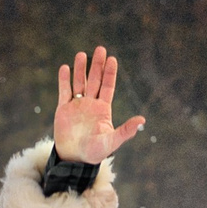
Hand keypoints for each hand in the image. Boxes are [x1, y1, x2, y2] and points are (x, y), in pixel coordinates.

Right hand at [52, 46, 146, 162]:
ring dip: (80, 69)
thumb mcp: (112, 141)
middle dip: (97, 65)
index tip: (112, 59)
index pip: (107, 87)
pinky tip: (65, 68)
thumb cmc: (95, 152)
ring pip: (79, 83)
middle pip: (95, 80)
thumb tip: (142, 120)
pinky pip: (64, 91)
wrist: (75, 158)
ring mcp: (77, 105)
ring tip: (81, 54)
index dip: (110, 73)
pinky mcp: (63, 109)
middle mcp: (91, 104)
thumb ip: (126, 130)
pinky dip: (64, 80)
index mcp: (103, 109)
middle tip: (100, 49)